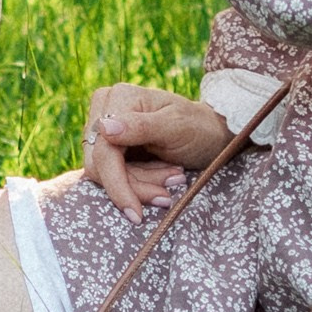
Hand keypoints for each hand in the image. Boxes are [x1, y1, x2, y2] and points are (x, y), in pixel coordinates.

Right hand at [80, 84, 232, 222]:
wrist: (210, 134)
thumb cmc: (199, 127)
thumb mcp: (177, 126)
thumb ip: (141, 126)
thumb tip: (104, 129)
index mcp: (118, 98)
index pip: (104, 151)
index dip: (117, 183)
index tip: (135, 213)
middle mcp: (104, 110)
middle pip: (101, 165)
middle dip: (134, 185)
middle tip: (167, 193)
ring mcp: (105, 130)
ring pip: (106, 174)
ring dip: (140, 185)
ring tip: (173, 180)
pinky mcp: (110, 147)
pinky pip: (113, 176)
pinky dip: (139, 184)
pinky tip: (164, 180)